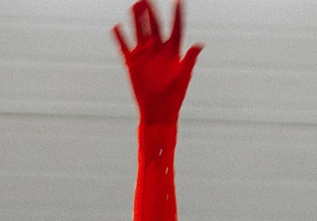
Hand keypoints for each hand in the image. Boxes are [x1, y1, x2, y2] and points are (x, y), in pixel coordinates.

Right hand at [115, 1, 201, 125]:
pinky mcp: (132, 63)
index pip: (176, 28)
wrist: (158, 113)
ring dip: (136, 19)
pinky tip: (116, 27)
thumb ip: (190, 59)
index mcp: (173, 51)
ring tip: (135, 6)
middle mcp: (158, 49)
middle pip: (154, 25)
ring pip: (139, 32)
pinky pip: (124, 46)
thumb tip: (199, 44)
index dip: (177, 14)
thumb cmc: (174, 97)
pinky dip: (120, 37)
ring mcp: (144, 55)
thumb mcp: (183, 77)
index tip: (178, 0)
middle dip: (151, 12)